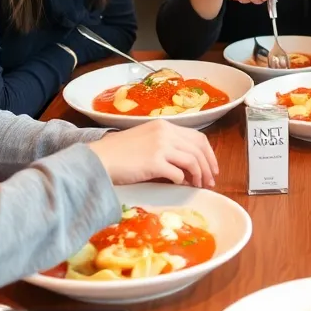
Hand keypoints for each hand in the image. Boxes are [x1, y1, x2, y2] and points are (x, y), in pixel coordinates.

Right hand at [87, 119, 218, 187]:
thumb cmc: (119, 152)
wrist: (99, 158)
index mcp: (164, 125)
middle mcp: (165, 132)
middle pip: (199, 149)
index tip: (211, 167)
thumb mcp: (146, 140)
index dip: (208, 153)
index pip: (198, 137)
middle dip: (208, 166)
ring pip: (192, 161)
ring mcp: (160, 146)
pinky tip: (180, 185)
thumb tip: (186, 163)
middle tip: (210, 180)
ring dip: (199, 175)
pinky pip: (178, 173)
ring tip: (199, 186)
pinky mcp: (154, 162)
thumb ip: (166, 145)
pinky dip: (182, 181)